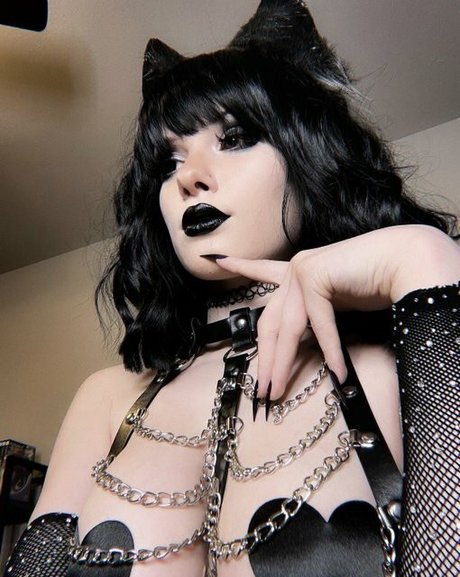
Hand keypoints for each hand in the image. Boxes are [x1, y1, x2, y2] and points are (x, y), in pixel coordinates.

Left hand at [216, 225, 459, 398]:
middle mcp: (294, 269)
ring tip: (279, 391)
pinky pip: (318, 325)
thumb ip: (312, 320)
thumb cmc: (374, 283)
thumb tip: (298, 348)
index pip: (262, 272)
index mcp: (297, 272)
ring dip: (283, 364)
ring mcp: (302, 270)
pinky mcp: (315, 276)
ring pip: (286, 329)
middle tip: (262, 390)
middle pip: (269, 322)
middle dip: (265, 359)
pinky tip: (338, 372)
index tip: (217, 260)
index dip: (241, 268)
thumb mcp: (334, 304)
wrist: (403, 262)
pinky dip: (330, 351)